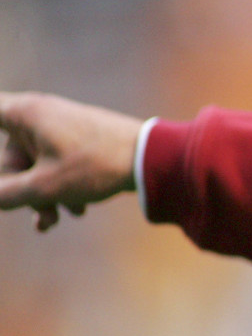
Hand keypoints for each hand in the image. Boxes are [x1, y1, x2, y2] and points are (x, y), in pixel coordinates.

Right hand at [0, 92, 145, 230]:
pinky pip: (57, 164)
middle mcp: (40, 115)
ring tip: (56, 220)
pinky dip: (62, 187)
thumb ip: (6, 194)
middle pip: (10, 156)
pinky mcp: (80, 140)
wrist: (153, 158)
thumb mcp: (44, 187)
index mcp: (24, 114)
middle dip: (23, 192)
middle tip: (44, 219)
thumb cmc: (96, 166)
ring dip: (44, 196)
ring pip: (36, 165)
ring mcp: (62, 127)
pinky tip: (77, 210)